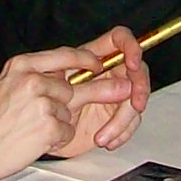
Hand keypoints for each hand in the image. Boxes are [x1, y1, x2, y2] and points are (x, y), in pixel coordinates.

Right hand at [0, 28, 146, 180]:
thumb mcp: (7, 85)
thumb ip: (36, 77)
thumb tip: (67, 77)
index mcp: (22, 65)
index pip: (65, 54)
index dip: (86, 60)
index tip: (99, 65)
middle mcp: (33, 80)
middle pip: (75, 86)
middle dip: (92, 93)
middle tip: (119, 91)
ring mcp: (42, 103)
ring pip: (70, 110)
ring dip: (61, 122)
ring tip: (33, 128)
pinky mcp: (49, 126)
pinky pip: (67, 130)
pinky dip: (58, 138)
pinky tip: (35, 139)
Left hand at [56, 24, 148, 155]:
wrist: (40, 137)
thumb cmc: (45, 108)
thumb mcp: (67, 96)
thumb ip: (94, 89)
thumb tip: (126, 86)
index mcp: (92, 58)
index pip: (118, 39)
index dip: (130, 46)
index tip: (132, 64)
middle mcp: (107, 73)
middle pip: (137, 70)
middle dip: (140, 88)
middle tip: (135, 104)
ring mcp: (114, 95)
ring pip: (136, 99)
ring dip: (123, 120)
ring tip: (102, 137)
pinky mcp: (117, 115)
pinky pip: (132, 121)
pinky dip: (121, 133)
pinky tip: (107, 140)